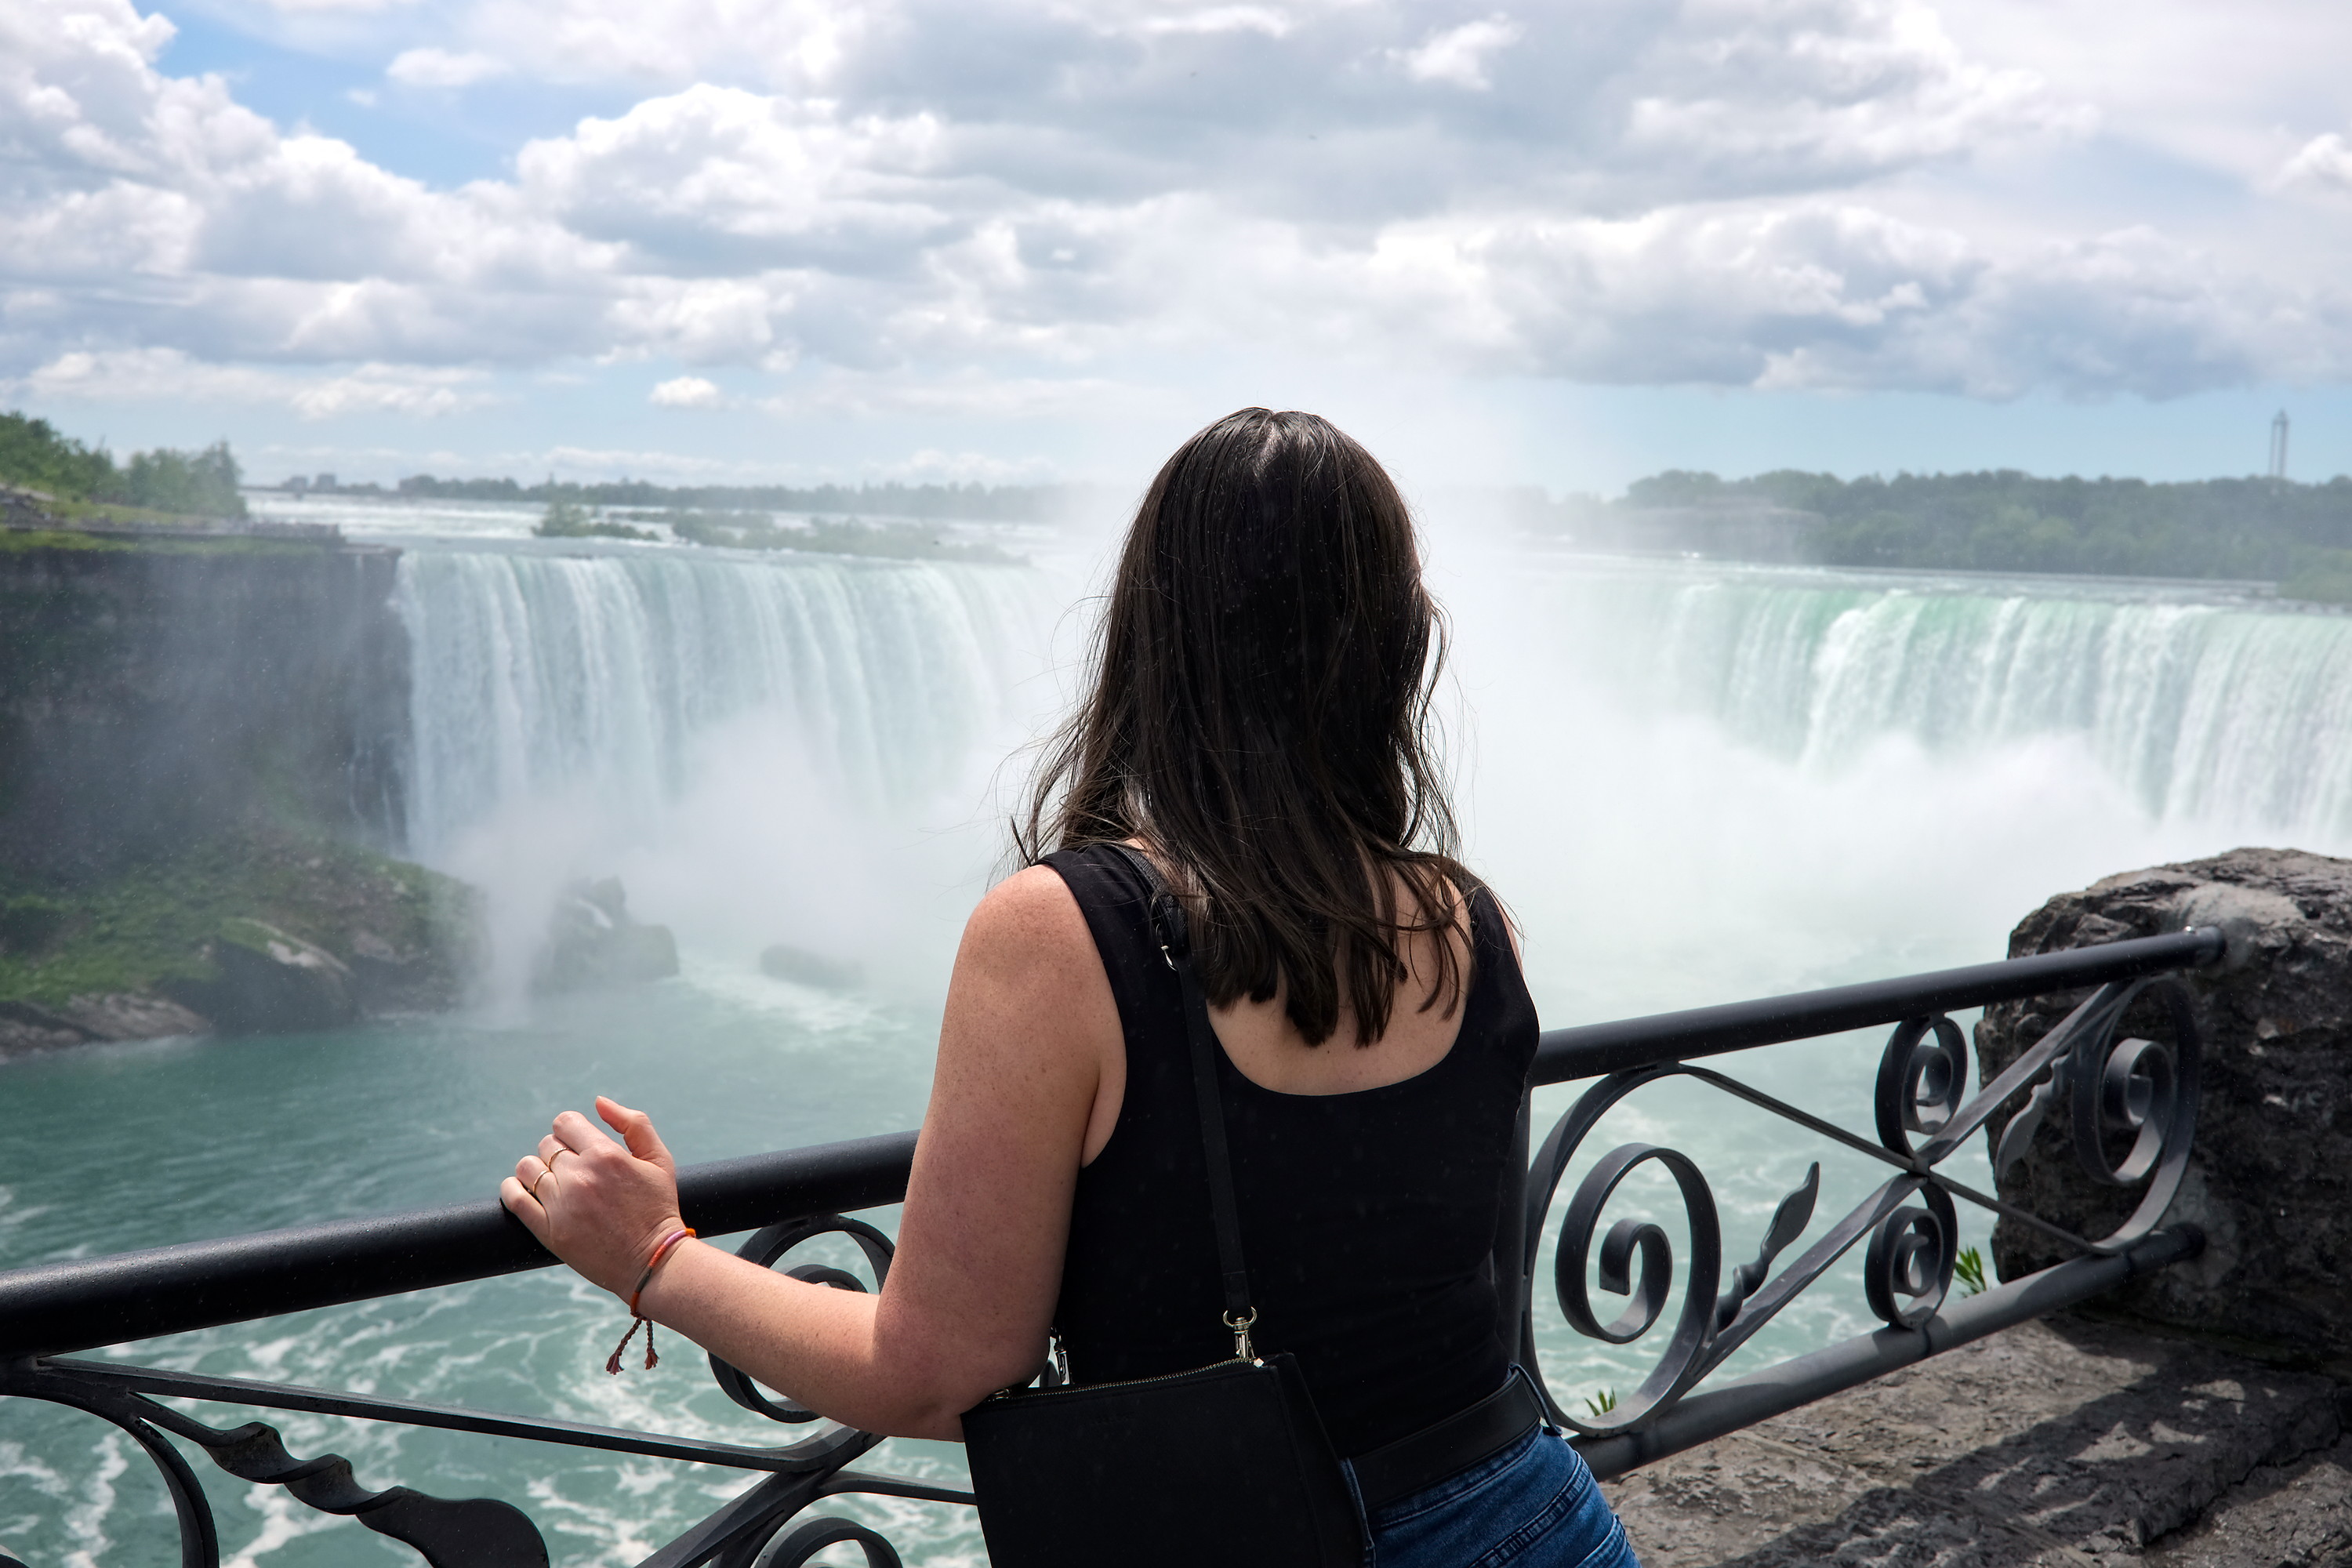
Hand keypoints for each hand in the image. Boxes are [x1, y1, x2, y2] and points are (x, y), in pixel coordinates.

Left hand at [500, 1096, 686, 1299]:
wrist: (653, 1262)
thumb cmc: (658, 1209)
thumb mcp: (659, 1160)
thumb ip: (634, 1124)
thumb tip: (598, 1102)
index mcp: (605, 1154)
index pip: (565, 1123)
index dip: (570, 1130)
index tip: (576, 1143)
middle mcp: (580, 1176)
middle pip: (547, 1145)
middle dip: (557, 1151)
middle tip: (571, 1169)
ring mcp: (561, 1204)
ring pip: (527, 1168)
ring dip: (535, 1169)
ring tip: (550, 1182)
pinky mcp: (548, 1231)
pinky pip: (515, 1199)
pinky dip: (511, 1190)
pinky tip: (520, 1190)